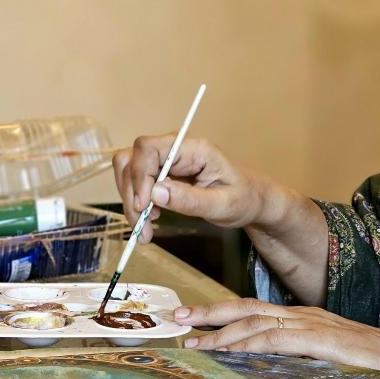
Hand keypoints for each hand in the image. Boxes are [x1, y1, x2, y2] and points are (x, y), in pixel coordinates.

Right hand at [112, 134, 264, 242]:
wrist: (250, 199)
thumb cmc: (242, 198)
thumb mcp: (222, 205)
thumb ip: (190, 199)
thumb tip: (155, 193)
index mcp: (193, 149)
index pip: (149, 148)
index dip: (139, 175)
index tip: (143, 206)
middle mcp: (175, 149)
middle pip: (133, 160)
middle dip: (131, 195)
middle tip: (142, 228)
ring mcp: (166, 160)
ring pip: (129, 172)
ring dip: (130, 202)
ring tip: (145, 230)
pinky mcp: (161, 173)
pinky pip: (136, 183)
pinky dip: (136, 204)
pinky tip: (149, 221)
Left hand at [175, 298, 379, 373]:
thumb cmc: (372, 365)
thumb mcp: (328, 361)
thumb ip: (300, 360)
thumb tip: (267, 371)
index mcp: (304, 319)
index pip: (255, 310)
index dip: (222, 314)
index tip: (193, 321)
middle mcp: (303, 316)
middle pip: (247, 308)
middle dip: (209, 312)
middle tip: (178, 317)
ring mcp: (312, 325)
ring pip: (255, 321)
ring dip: (220, 332)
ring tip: (192, 341)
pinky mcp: (321, 340)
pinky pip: (275, 339)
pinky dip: (247, 344)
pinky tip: (227, 351)